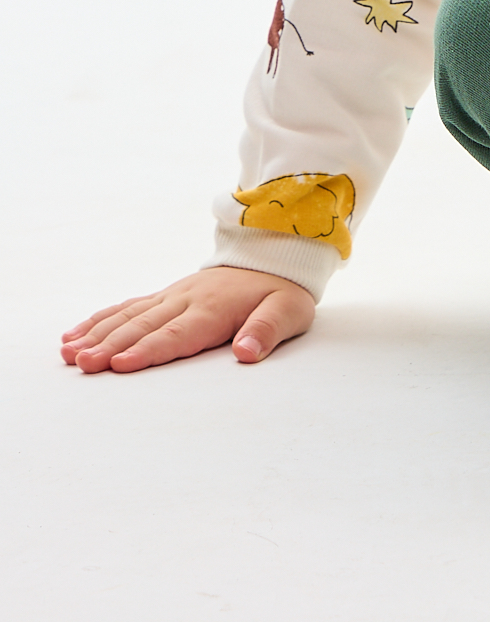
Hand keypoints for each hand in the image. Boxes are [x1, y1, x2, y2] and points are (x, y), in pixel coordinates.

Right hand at [60, 266, 314, 373]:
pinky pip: (127, 306)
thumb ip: (267, 331)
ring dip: (97, 333)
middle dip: (110, 345)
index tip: (120, 364)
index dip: (148, 350)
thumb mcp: (289, 311)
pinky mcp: (164, 296)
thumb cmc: (282, 293)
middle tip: (83, 363)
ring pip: (128, 315)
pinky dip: (100, 319)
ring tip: (68, 352)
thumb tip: (246, 353)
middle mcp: (185, 301)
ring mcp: (171, 296)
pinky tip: (74, 334)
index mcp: (214, 309)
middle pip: (143, 326)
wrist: (274, 257)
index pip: (177, 334)